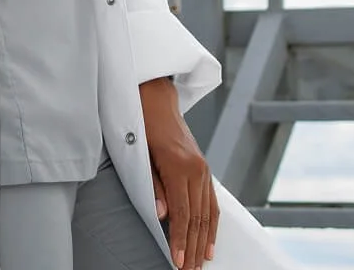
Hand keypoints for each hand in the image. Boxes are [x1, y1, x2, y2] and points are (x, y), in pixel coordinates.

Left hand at [139, 76, 218, 268]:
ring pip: (207, 213)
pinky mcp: (204, 169)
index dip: (180, 241)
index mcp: (180, 167)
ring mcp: (203, 169)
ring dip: (205, 241)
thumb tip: (162, 216)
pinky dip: (212, 224)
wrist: (157, 100)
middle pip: (197, 218)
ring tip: (201, 264)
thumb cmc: (143, 125)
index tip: (178, 262)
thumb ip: (153, 186)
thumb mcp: (141, 154)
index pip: (182, 214)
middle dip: (194, 248)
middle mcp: (196, 169)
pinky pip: (211, 202)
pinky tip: (210, 242)